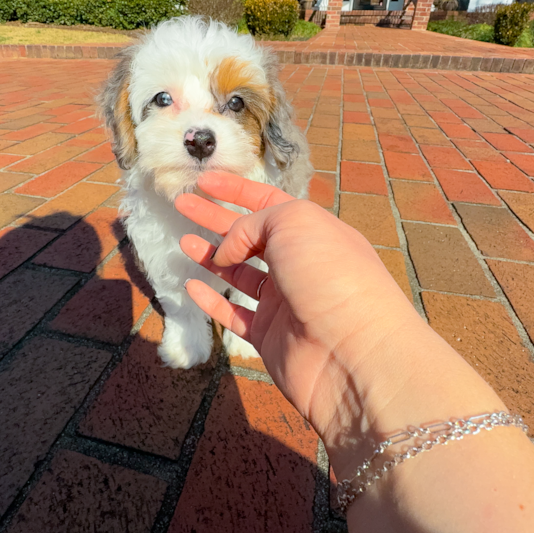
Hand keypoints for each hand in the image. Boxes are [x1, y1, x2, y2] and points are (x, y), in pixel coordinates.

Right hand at [175, 172, 489, 473]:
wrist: (352, 352)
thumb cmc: (330, 276)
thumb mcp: (294, 224)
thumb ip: (251, 224)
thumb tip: (225, 251)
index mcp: (314, 231)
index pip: (270, 202)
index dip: (236, 189)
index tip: (203, 180)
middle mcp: (301, 264)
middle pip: (251, 236)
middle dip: (215, 218)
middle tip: (181, 204)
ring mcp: (286, 303)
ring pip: (241, 275)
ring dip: (212, 257)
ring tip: (183, 241)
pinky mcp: (270, 338)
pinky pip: (234, 314)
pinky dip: (212, 300)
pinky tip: (192, 285)